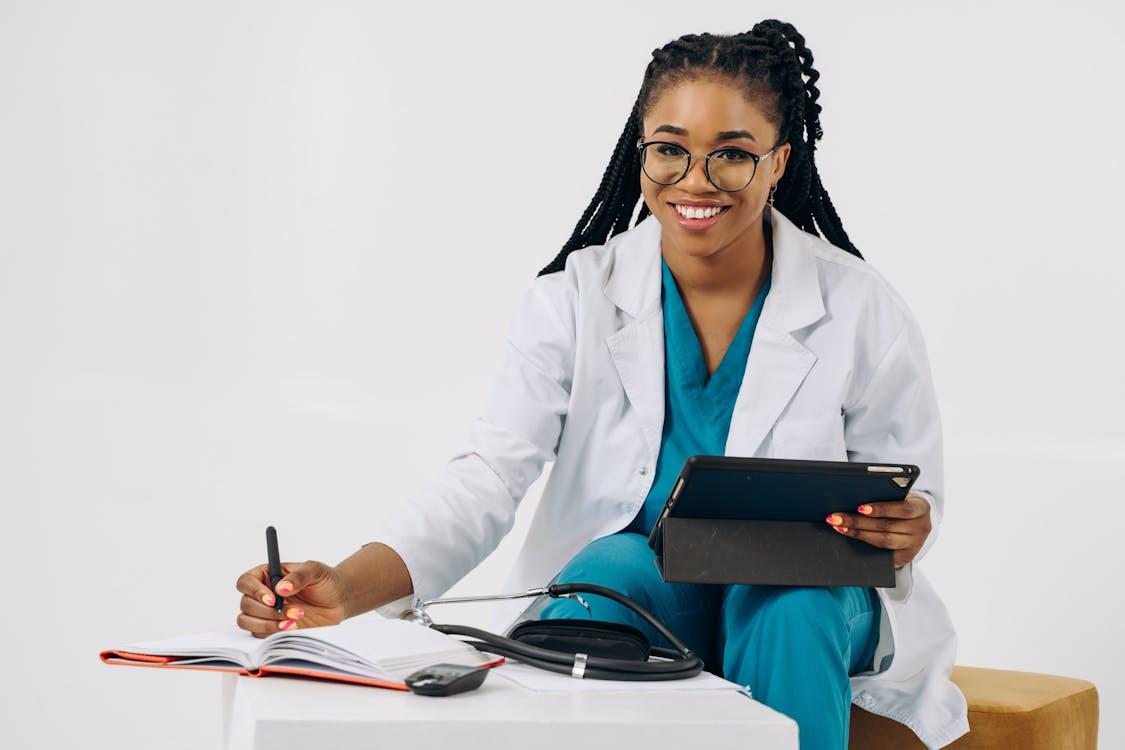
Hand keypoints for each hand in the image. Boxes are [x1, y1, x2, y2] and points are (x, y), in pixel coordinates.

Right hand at [235, 560, 351, 637]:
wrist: (338, 601)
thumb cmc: (326, 580)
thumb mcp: (316, 571)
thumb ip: (299, 576)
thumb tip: (281, 588)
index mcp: (267, 575)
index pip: (246, 582)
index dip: (254, 591)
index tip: (272, 599)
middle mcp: (262, 594)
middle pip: (245, 604)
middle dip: (268, 611)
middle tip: (293, 611)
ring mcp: (266, 612)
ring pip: (247, 621)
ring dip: (268, 624)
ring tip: (293, 621)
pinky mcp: (271, 628)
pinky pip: (259, 634)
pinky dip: (272, 634)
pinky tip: (293, 628)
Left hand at [825, 494, 931, 567]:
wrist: (917, 523)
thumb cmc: (901, 505)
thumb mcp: (900, 497)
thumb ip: (886, 495)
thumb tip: (854, 495)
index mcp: (922, 507)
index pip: (903, 508)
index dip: (881, 508)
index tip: (860, 507)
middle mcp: (922, 527)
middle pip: (887, 526)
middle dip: (858, 521)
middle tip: (836, 517)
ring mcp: (915, 545)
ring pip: (883, 540)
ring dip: (858, 533)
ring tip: (839, 526)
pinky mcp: (906, 557)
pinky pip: (883, 553)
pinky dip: (864, 544)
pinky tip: (850, 536)